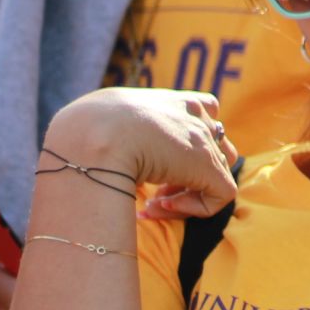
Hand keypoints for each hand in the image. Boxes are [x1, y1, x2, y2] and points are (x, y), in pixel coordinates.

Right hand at [47, 87, 239, 219]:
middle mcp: (195, 115)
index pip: (204, 113)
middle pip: (213, 148)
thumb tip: (117, 154)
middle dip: (187, 172)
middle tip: (154, 191)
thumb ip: (124, 131)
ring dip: (186, 193)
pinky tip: (157, 205)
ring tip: (153, 202)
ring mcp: (205, 140)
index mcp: (174, 100)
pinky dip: (192, 209)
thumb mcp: (105, 121)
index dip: (190, 141)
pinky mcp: (210, 167)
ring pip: (216, 174)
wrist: (95, 134)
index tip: (158, 161)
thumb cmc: (90, 128)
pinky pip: (220, 196)